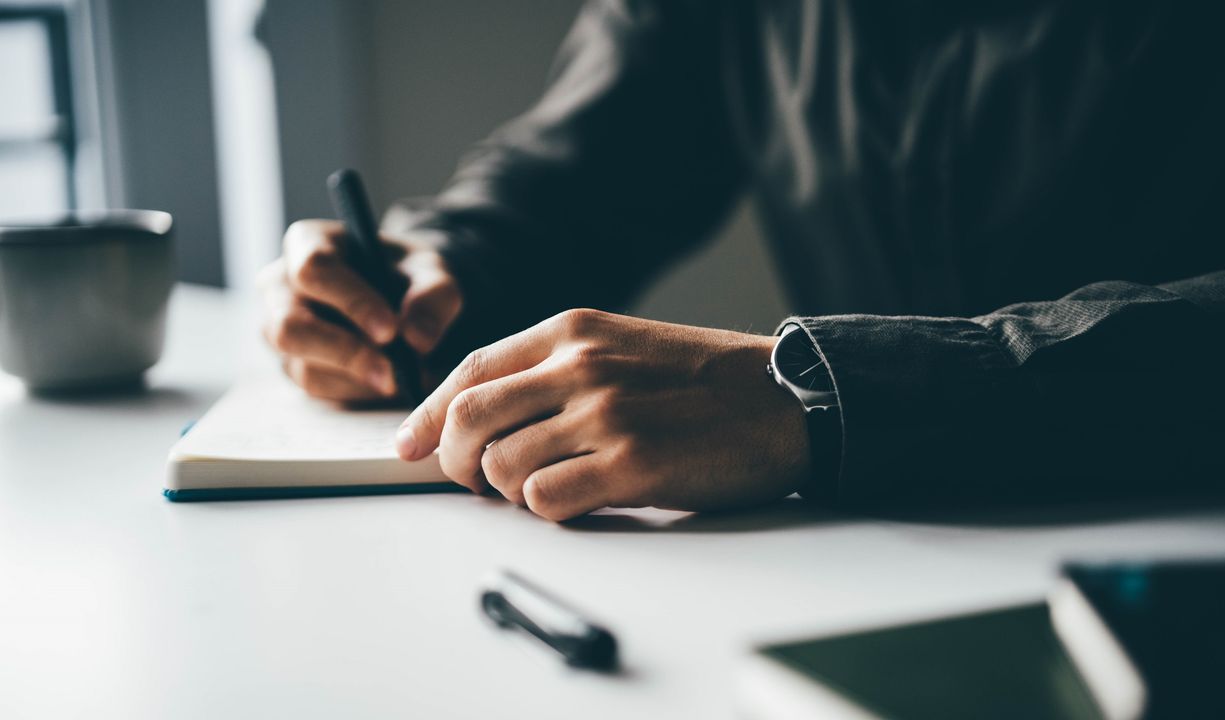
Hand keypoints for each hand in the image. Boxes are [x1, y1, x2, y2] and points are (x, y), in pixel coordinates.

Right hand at [258, 220, 462, 400]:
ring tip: (399, 376)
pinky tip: (385, 381)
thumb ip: (433, 296)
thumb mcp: (432, 273)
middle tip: (393, 371)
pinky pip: (315, 387)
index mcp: (307, 242)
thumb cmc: (408, 276)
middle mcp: (280, 285)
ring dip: (355, 378)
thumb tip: (418, 339)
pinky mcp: (291, 363)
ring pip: (301, 365)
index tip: (391, 330)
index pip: (314, 269)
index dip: (351, 302)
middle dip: (345, 352)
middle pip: (290, 326)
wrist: (403, 299)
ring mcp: (278, 328)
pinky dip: (354, 391)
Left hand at [395, 309, 810, 520]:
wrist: (786, 399)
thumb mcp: (623, 346)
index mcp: (574, 331)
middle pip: (469, 419)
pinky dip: (548, 511)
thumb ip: (556, 367)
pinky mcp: (631, 464)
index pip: (470, 369)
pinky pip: (546, 501)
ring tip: (544, 489)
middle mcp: (581, 366)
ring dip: (509, 491)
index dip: (429, 413)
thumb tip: (483, 416)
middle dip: (455, 460)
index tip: (411, 445)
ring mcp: (605, 414)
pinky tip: (579, 501)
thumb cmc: (707, 381)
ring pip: (502, 466)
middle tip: (472, 481)